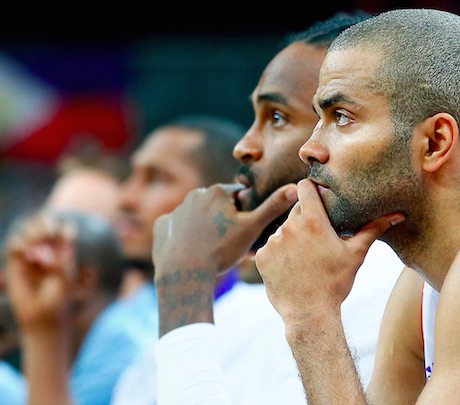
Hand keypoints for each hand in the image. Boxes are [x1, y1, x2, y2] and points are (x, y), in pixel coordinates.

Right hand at [3, 211, 76, 331]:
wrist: (42, 316)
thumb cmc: (58, 297)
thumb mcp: (64, 277)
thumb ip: (60, 260)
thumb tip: (50, 246)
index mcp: (63, 249)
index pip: (64, 228)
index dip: (64, 227)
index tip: (68, 235)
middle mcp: (46, 248)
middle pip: (43, 224)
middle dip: (45, 224)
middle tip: (49, 233)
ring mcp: (30, 254)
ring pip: (27, 231)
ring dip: (31, 233)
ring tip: (36, 248)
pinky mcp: (14, 262)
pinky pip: (12, 244)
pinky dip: (17, 243)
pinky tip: (23, 251)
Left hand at [152, 182, 296, 334]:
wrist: (184, 272)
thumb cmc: (220, 249)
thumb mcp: (251, 228)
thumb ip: (273, 207)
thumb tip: (296, 187)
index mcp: (218, 191)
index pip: (239, 198)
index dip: (246, 214)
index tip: (246, 232)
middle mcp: (196, 194)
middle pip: (218, 206)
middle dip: (226, 221)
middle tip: (232, 245)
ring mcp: (177, 209)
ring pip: (199, 217)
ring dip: (207, 228)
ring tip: (212, 251)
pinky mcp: (163, 225)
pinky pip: (178, 228)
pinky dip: (185, 236)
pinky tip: (191, 251)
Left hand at [256, 179, 403, 327]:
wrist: (309, 315)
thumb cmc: (336, 283)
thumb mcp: (356, 254)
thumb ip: (373, 229)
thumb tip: (398, 215)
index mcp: (313, 221)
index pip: (305, 186)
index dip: (311, 188)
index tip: (318, 195)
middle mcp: (289, 226)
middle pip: (296, 211)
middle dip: (306, 219)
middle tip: (318, 236)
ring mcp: (273, 241)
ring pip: (284, 230)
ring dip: (292, 238)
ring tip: (306, 258)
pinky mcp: (262, 256)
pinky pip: (271, 247)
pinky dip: (280, 254)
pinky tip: (292, 268)